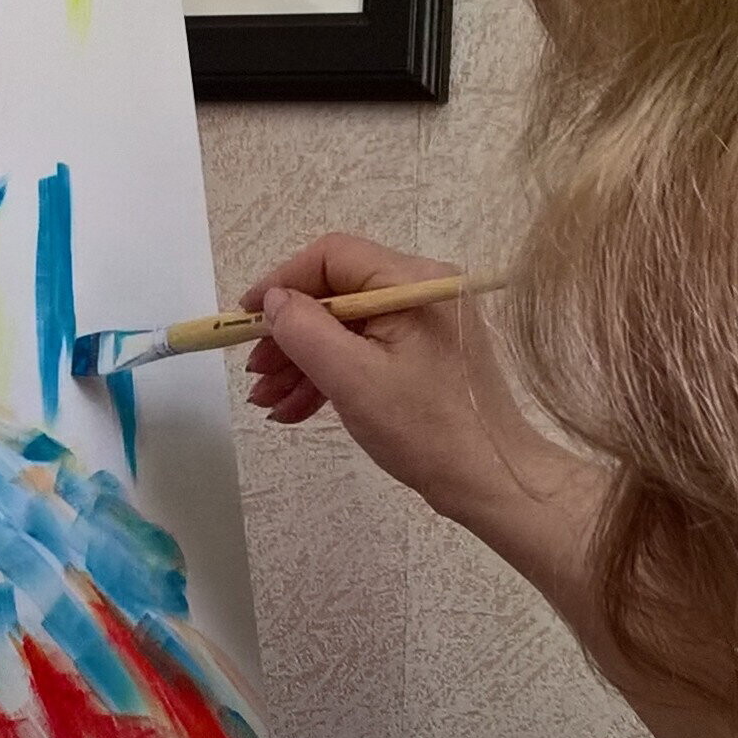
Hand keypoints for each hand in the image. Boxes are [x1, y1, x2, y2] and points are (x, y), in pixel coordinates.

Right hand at [240, 235, 582, 529]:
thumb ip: (305, 330)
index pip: (332, 256)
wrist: (492, 481)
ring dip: (302, 362)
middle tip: (255, 374)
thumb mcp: (353, 378)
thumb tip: (274, 300)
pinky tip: (295, 409)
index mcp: (414, 282)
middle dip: (289, 334)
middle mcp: (423, 291)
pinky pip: (365, 352)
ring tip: (267, 402)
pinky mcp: (423, 356)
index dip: (281, 282)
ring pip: (346, 328)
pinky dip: (329, 376)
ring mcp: (425, 325)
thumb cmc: (426, 429)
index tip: (246, 318)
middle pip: (336, 294)